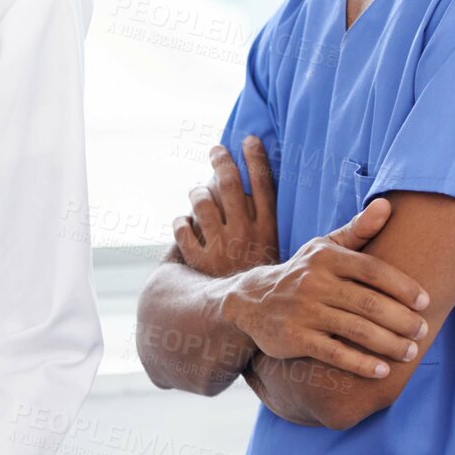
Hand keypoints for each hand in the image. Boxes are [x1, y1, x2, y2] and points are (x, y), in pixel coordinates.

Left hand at [176, 135, 278, 277]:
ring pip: (202, 202)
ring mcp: (220, 247)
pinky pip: (182, 228)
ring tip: (198, 191)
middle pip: (230, 185)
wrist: (248, 315)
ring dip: (197, 192)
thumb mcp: (273, 249)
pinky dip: (181, 221)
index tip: (248, 139)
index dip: (256, 158)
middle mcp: (245, 235)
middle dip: (222, 161)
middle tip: (216, 149)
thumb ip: (262, 218)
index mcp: (268, 230)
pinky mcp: (198, 260)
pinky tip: (185, 221)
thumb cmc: (259, 275)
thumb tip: (246, 183)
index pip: (263, 185)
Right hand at [221, 198, 430, 379]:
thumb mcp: (324, 248)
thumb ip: (358, 230)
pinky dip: (361, 364)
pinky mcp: (294, 337)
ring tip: (410, 351)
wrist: (251, 301)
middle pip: (369, 303)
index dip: (403, 286)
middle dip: (402, 320)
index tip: (425, 302)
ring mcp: (302, 310)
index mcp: (325, 257)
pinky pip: (335, 353)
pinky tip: (382, 370)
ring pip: (356, 330)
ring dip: (389, 344)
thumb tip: (387, 205)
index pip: (372, 269)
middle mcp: (313, 281)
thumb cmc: (303, 273)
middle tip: (423, 331)